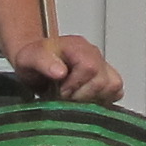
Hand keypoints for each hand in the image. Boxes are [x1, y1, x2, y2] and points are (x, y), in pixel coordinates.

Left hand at [4, 32, 122, 102]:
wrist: (36, 62)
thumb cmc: (33, 60)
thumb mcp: (29, 59)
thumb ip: (43, 62)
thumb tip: (60, 71)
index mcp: (77, 46)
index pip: (90, 68)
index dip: (75, 85)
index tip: (60, 92)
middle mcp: (93, 54)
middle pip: (104, 80)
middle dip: (83, 95)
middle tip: (66, 97)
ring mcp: (102, 65)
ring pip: (114, 86)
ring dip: (94, 98)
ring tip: (76, 98)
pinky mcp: (106, 77)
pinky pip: (116, 91)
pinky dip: (104, 99)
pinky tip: (86, 100)